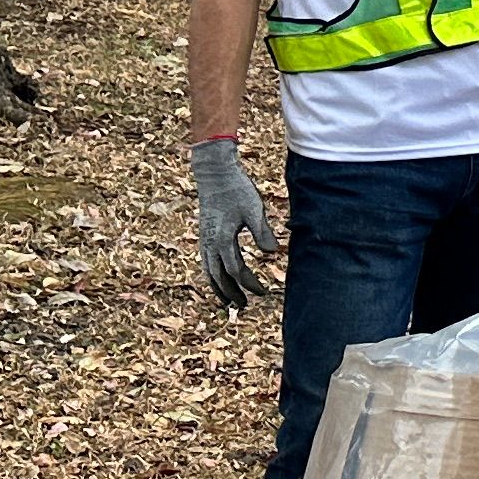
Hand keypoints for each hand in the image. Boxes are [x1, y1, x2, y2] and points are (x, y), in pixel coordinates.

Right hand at [193, 141, 275, 309]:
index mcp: (222, 239)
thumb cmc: (236, 188)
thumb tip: (274, 253)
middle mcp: (208, 243)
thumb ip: (262, 231)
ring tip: (228, 301)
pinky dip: (212, 274)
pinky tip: (220, 277)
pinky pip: (205, 261)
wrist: (214, 172)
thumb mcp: (254, 208)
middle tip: (244, 306)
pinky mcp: (204, 233)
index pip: (236, 271)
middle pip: (218, 277)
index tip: (263, 292)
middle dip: (231, 293)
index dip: (249, 284)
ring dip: (218, 288)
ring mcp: (203, 238)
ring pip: (208, 271)